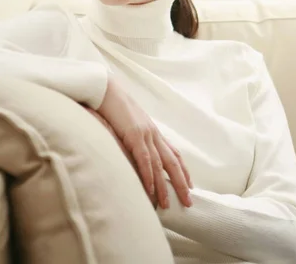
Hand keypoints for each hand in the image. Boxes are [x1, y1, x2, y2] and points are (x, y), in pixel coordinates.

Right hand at [98, 75, 192, 209]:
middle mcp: (153, 133)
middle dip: (181, 182)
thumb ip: (133, 138)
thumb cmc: (113, 106)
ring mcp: (145, 134)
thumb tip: (132, 152)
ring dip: (164, 186)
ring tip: (167, 204)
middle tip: (188, 201)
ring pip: (160, 164)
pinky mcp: (134, 135)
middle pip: (173, 161)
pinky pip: (144, 159)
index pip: (173, 152)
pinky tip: (151, 190)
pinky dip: (149, 176)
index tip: (189, 185)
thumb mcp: (127, 124)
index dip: (182, 170)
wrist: (106, 90)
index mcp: (152, 131)